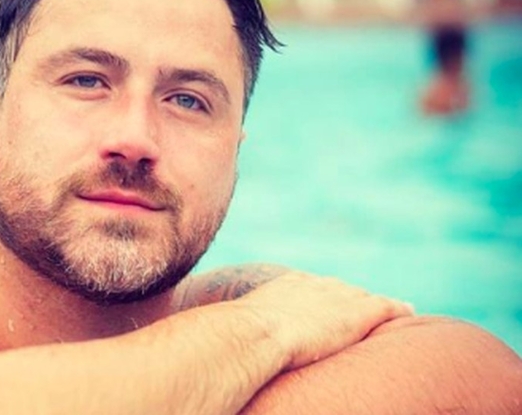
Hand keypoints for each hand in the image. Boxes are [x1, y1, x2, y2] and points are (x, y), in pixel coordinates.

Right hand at [234, 271, 413, 371]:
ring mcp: (337, 298)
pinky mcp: (357, 314)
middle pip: (340, 289)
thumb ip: (242, 330)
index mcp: (287, 286)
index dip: (323, 296)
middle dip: (350, 298)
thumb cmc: (238, 337)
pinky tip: (409, 311)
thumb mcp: (240, 327)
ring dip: (374, 306)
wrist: (255, 333)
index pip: (312, 287)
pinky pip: (384, 307)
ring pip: (364, 298)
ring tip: (388, 311)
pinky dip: (396, 309)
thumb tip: (223, 346)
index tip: (327, 305)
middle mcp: (314, 286)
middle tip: (359, 308)